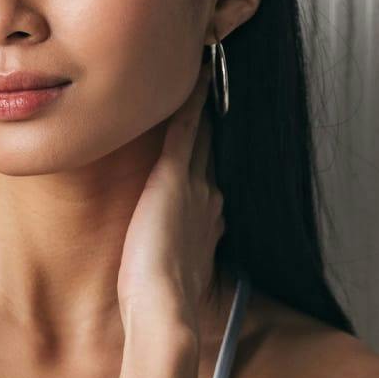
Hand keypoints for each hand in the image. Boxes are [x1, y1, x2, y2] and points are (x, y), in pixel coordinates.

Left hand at [117, 56, 223, 330]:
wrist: (165, 309)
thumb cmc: (156, 303)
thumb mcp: (171, 275)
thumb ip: (177, 257)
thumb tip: (170, 260)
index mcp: (207, 220)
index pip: (209, 175)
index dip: (213, 152)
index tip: (216, 131)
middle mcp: (208, 198)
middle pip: (211, 149)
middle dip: (216, 120)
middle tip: (222, 83)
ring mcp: (194, 186)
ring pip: (202, 133)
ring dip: (207, 102)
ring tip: (211, 68)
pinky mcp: (173, 179)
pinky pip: (185, 128)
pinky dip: (192, 101)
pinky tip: (199, 73)